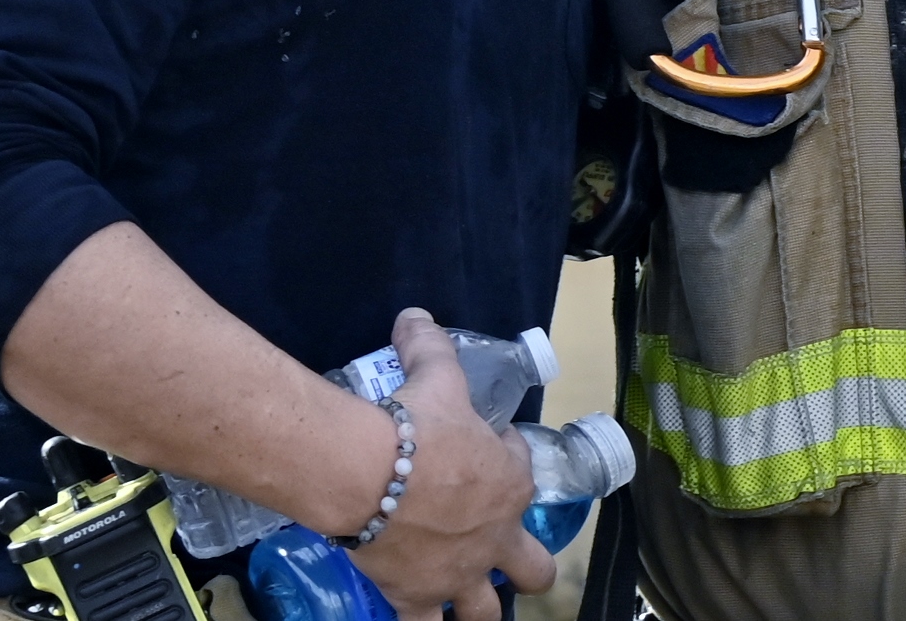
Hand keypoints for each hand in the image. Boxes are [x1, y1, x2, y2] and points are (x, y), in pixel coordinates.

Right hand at [339, 309, 551, 615]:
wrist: (372, 474)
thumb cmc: (417, 425)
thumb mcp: (436, 376)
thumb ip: (430, 346)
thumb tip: (415, 315)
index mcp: (512, 482)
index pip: (521, 471)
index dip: (505, 461)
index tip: (480, 453)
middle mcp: (497, 537)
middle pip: (533, 568)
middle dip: (526, 565)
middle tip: (506, 556)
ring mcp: (461, 575)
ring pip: (488, 612)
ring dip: (483, 608)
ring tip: (471, 604)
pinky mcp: (418, 599)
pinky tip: (419, 617)